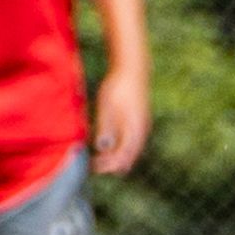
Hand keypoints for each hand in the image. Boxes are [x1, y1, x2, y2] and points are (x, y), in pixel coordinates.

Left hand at [90, 60, 151, 174]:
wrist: (133, 68)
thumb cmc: (118, 87)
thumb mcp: (107, 107)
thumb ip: (105, 128)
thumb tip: (102, 148)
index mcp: (134, 130)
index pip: (122, 159)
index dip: (107, 166)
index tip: (92, 166)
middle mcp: (141, 132)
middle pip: (128, 159)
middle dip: (111, 165)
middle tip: (93, 164)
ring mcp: (142, 127)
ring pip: (131, 152)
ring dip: (115, 156)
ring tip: (98, 156)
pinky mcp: (140, 122)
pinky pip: (132, 143)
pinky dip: (120, 148)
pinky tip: (107, 143)